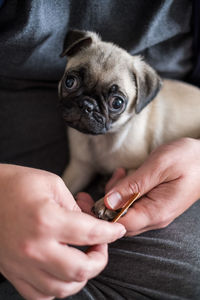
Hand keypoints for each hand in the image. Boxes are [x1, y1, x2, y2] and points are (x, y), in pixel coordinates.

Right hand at [0, 164, 125, 299]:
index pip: (91, 234)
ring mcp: (22, 264)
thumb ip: (73, 207)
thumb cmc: (16, 184)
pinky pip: (40, 295)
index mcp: (47, 219)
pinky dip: (57, 288)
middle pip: (80, 269)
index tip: (117, 230)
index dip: (111, 232)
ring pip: (62, 288)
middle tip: (101, 246)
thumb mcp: (52, 183)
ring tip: (84, 259)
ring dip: (81, 276)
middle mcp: (35, 247)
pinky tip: (61, 272)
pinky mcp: (13, 272)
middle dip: (100, 259)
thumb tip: (88, 225)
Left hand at [103, 138, 199, 235]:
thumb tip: (108, 202)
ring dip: (116, 194)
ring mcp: (155, 212)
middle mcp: (154, 218)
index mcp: (155, 212)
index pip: (119, 225)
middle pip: (119, 221)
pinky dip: (125, 192)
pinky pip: (133, 205)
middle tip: (113, 179)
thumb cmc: (188, 160)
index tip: (93, 197)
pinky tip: (127, 177)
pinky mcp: (154, 205)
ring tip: (122, 174)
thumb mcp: (159, 167)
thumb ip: (133, 185)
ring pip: (124, 213)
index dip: (102, 214)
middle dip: (107, 203)